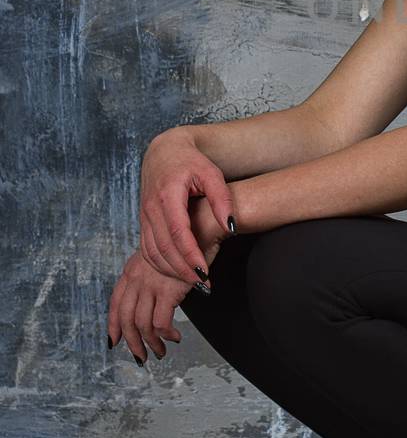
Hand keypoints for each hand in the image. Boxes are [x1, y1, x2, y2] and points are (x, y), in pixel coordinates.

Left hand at [107, 247, 198, 363]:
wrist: (201, 227)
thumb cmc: (186, 242)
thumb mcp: (160, 257)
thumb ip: (151, 274)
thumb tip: (153, 297)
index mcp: (132, 269)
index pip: (115, 302)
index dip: (112, 324)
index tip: (114, 341)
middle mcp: (137, 277)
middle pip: (126, 318)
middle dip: (132, 342)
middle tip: (141, 357)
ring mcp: (152, 284)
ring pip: (141, 325)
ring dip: (151, 344)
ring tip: (161, 351)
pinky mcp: (169, 290)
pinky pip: (161, 323)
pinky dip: (166, 335)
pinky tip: (175, 337)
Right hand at [139, 129, 234, 286]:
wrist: (164, 152)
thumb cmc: (191, 162)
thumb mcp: (212, 174)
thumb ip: (222, 199)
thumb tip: (231, 226)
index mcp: (168, 194)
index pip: (177, 232)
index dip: (190, 255)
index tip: (204, 272)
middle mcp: (151, 208)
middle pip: (163, 247)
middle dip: (182, 270)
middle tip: (202, 284)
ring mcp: (144, 216)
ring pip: (152, 252)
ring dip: (171, 270)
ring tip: (193, 282)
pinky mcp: (143, 222)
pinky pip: (147, 250)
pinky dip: (161, 265)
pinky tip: (179, 271)